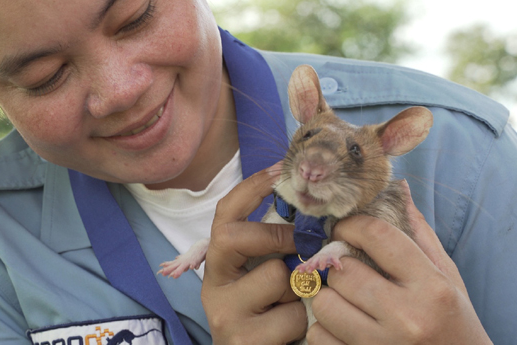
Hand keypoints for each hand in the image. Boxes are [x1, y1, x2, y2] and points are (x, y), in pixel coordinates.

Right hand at [201, 165, 306, 343]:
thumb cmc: (271, 315)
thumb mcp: (268, 277)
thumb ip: (277, 250)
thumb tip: (314, 212)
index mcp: (219, 263)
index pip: (224, 214)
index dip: (250, 188)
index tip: (279, 169)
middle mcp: (213, 285)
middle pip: (233, 236)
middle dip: (277, 235)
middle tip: (304, 243)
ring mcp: (224, 313)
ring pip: (274, 277)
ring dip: (300, 289)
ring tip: (297, 306)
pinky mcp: (243, 339)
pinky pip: (291, 315)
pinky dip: (304, 322)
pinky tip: (293, 332)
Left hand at [307, 180, 491, 343]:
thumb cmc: (451, 321)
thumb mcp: (447, 278)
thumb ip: (419, 235)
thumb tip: (399, 189)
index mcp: (431, 287)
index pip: (377, 236)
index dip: (351, 225)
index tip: (344, 229)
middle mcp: (407, 317)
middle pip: (344, 272)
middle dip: (340, 268)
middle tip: (348, 271)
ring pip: (324, 304)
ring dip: (328, 298)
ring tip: (346, 301)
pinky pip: (318, 336)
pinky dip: (323, 329)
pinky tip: (343, 327)